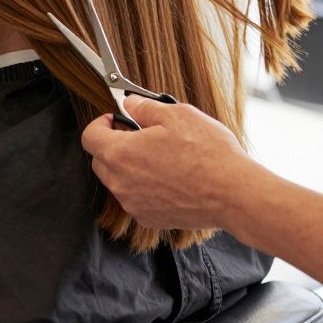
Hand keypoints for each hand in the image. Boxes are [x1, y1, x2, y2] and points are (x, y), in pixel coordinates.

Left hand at [81, 94, 256, 229]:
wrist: (233, 194)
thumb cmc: (207, 153)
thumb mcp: (176, 114)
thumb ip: (144, 107)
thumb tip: (129, 103)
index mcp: (120, 154)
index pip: (89, 137)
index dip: (100, 124)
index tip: (115, 119)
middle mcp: (120, 183)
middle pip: (100, 161)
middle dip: (113, 145)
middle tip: (139, 135)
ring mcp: (134, 204)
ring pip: (118, 181)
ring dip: (129, 167)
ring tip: (160, 156)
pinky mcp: (150, 218)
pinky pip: (136, 199)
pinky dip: (144, 188)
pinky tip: (169, 178)